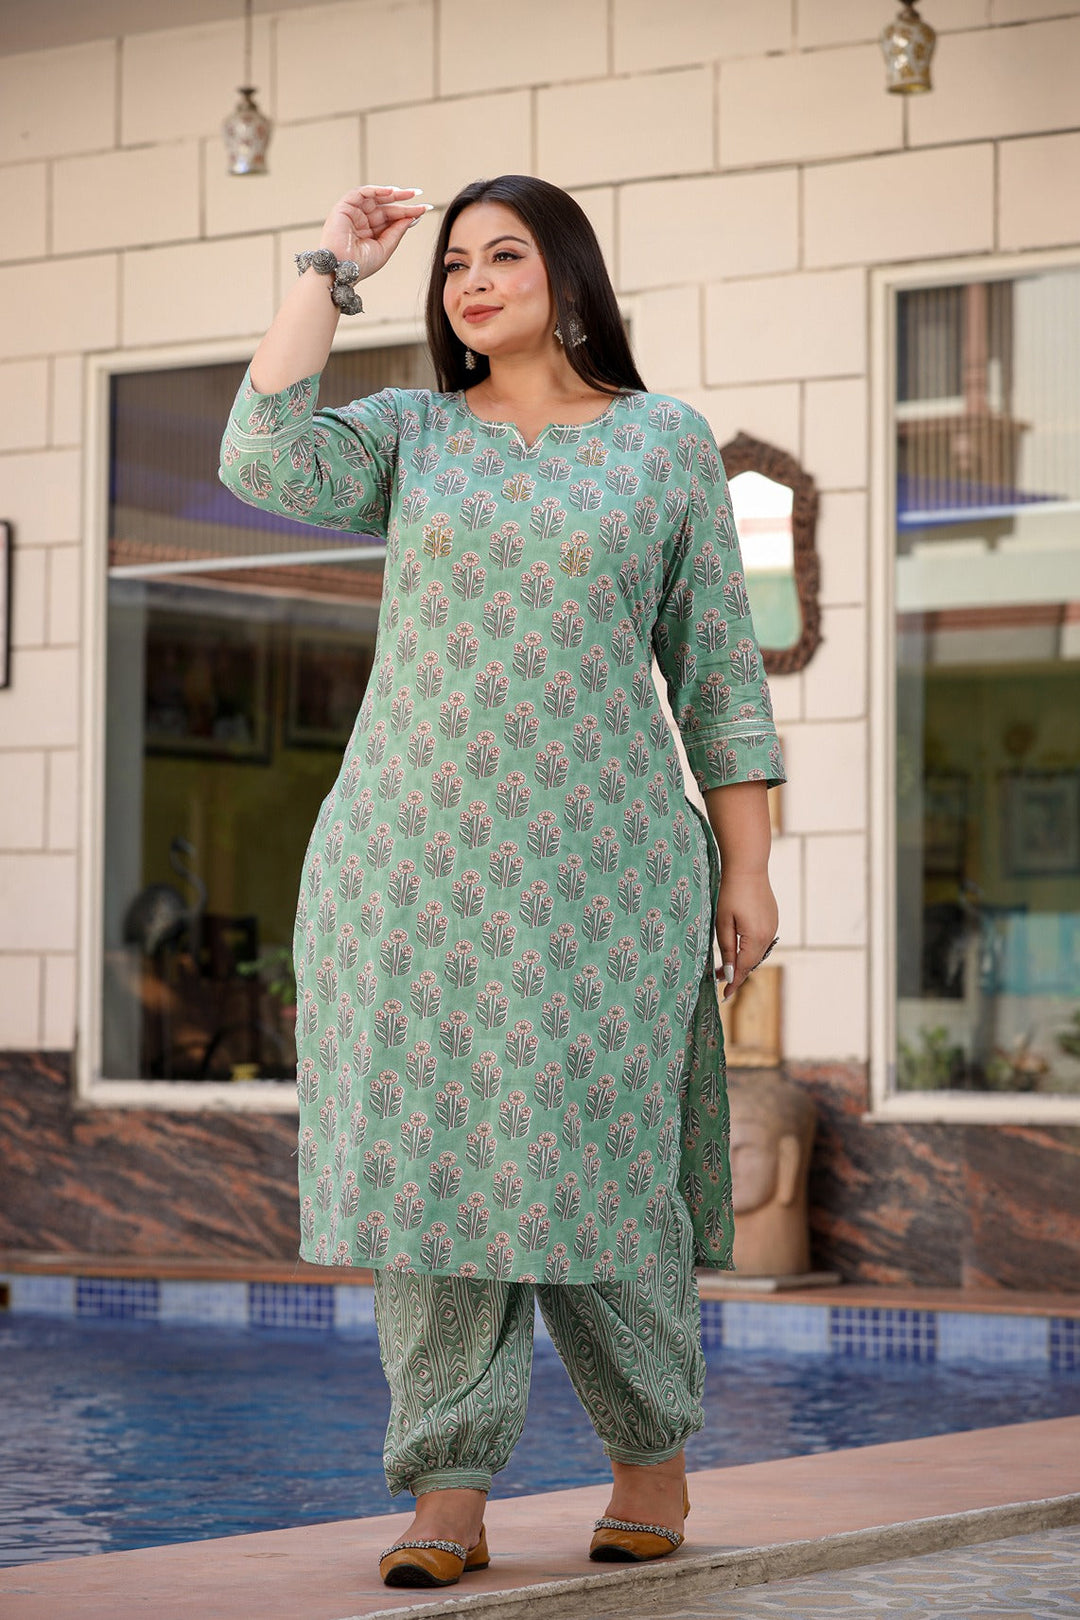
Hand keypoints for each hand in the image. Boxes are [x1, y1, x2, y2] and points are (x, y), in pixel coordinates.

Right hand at [319, 185, 430, 278]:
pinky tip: (392, 192)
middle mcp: (361, 220)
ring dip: (393, 193)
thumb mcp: (385, 247)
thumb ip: (397, 231)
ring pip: (375, 197)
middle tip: (420, 196)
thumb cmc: (360, 265)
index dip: (407, 213)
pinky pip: (362, 193)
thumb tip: (412, 217)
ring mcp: (353, 212)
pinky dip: (376, 190)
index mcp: (370, 231)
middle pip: (386, 206)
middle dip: (403, 201)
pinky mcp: (343, 207)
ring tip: (410, 194)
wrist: (342, 270)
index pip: (391, 218)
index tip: (424, 209)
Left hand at [715, 870, 778, 999]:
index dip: (734, 982)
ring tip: (725, 966)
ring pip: (757, 952)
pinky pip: (761, 941)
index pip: (744, 968)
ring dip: (743, 960)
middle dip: (736, 972)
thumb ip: (727, 948)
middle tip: (718, 979)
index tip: (725, 996)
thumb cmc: (731, 893)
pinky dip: (750, 948)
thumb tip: (730, 973)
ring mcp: (773, 927)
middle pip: (752, 962)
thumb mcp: (723, 922)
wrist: (748, 867)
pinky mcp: (772, 919)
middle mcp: (768, 935)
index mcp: (755, 938)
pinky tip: (739, 948)